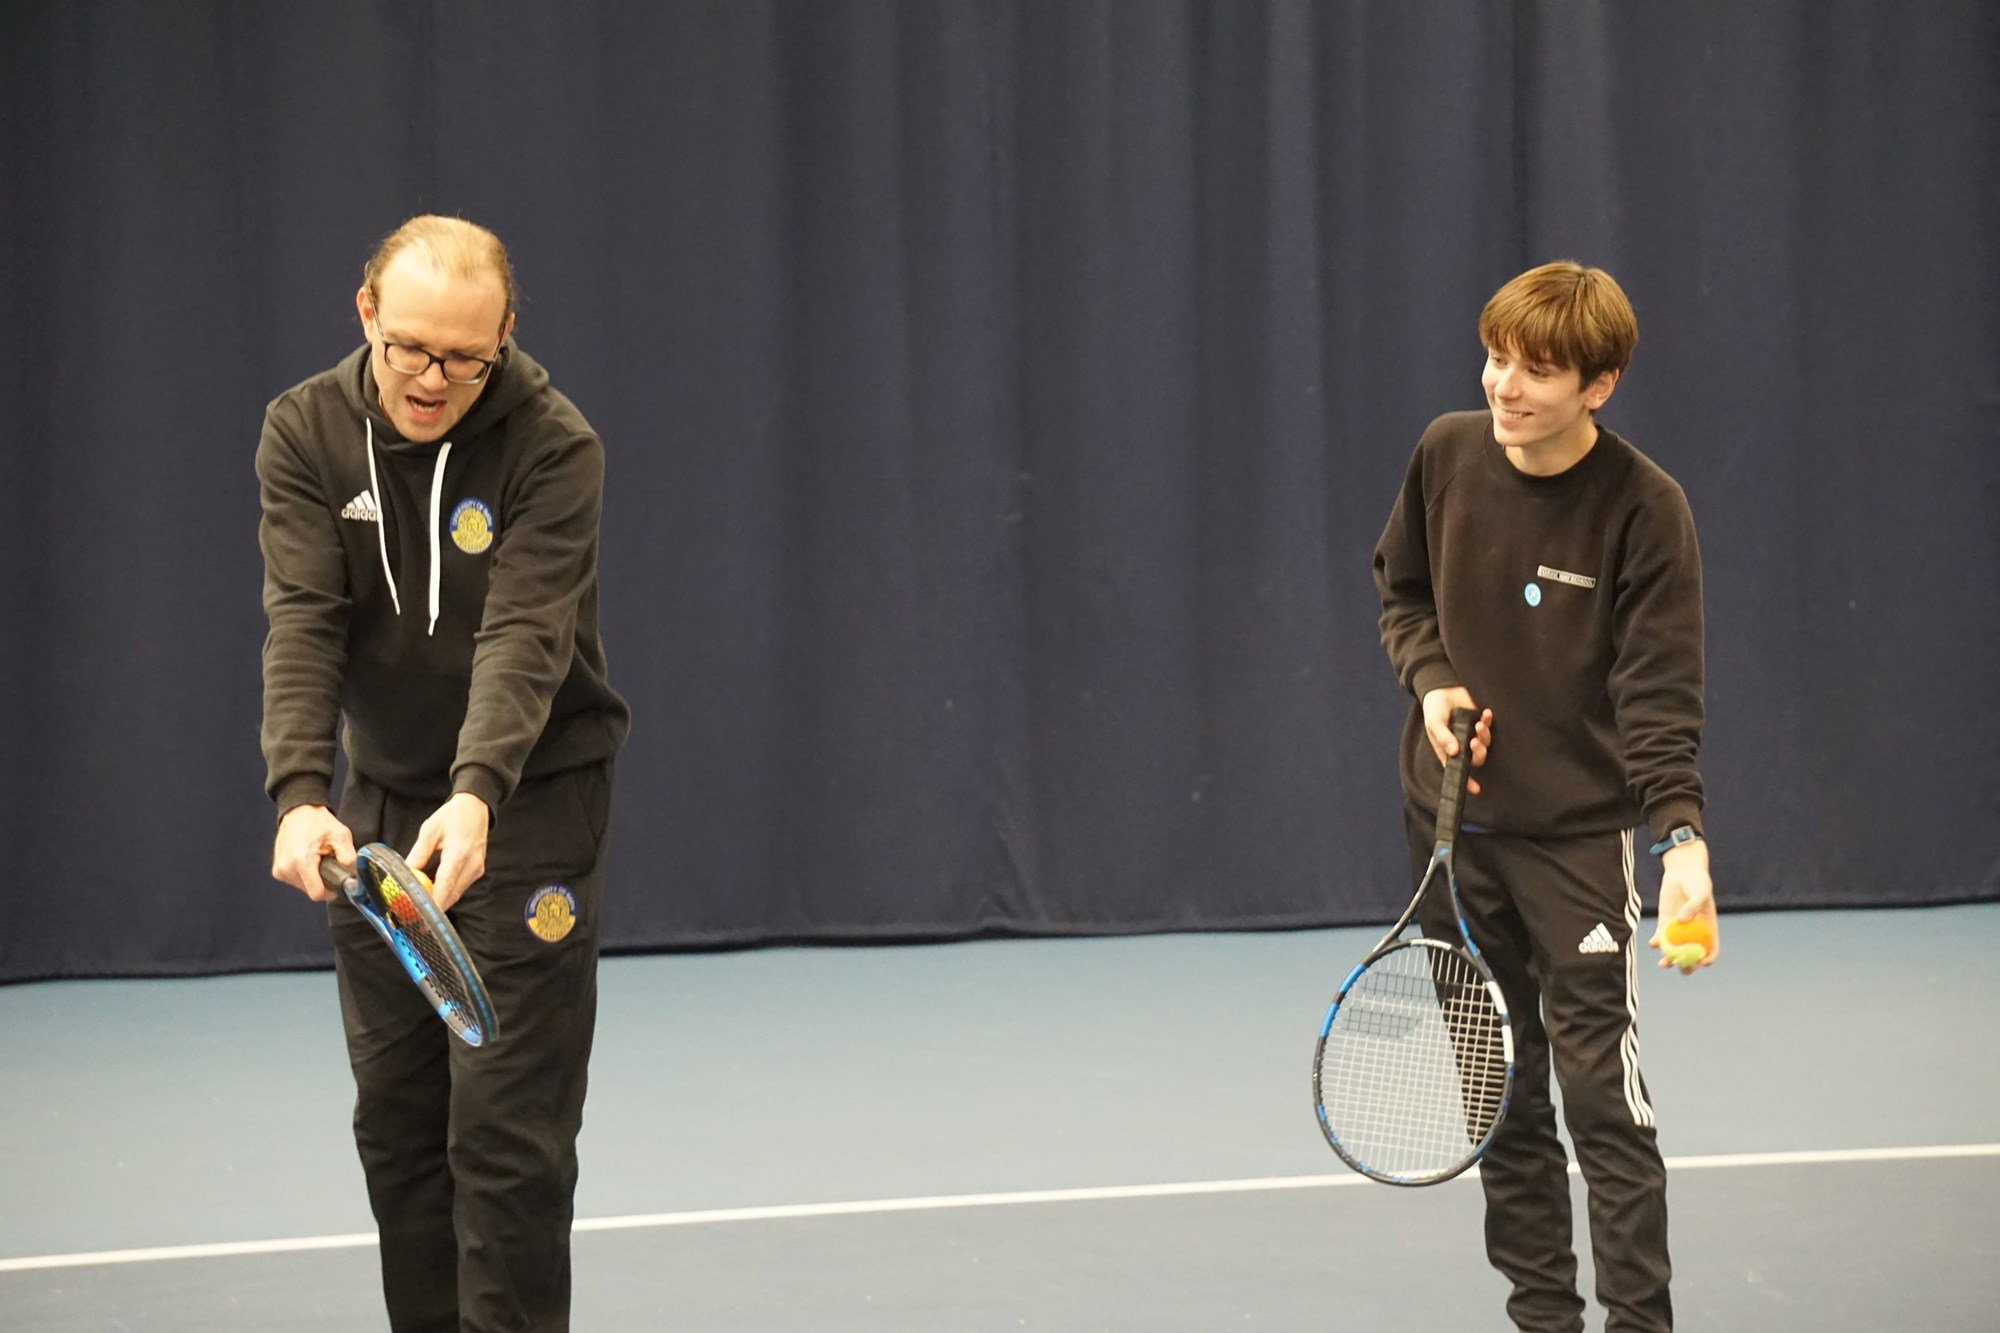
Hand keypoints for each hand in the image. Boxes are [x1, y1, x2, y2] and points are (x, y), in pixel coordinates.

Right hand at [273, 804, 356, 902]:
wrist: (299, 811)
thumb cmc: (319, 822)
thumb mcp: (341, 836)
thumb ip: (349, 860)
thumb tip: (353, 878)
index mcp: (301, 862)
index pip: (317, 894)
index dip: (331, 891)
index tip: (337, 880)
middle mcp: (286, 869)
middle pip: (311, 890)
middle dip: (323, 881)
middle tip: (327, 862)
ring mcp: (279, 870)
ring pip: (304, 887)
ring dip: (314, 877)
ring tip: (318, 859)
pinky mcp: (277, 870)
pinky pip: (296, 881)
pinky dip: (305, 874)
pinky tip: (309, 860)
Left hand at [406, 792, 491, 911]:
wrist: (476, 808)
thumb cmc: (452, 816)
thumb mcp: (430, 830)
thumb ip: (418, 853)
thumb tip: (406, 873)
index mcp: (459, 853)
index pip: (445, 885)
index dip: (432, 902)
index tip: (418, 913)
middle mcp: (472, 865)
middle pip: (452, 895)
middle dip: (433, 906)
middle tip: (414, 913)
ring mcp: (477, 869)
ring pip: (457, 893)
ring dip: (440, 900)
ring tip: (421, 904)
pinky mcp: (478, 870)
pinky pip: (461, 887)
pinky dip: (447, 892)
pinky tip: (434, 891)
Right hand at [1420, 687, 1492, 794]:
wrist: (1443, 686)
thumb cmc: (1434, 707)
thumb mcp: (1433, 722)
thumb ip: (1442, 737)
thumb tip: (1455, 752)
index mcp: (1448, 750)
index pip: (1458, 769)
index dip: (1466, 781)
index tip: (1476, 789)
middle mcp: (1462, 745)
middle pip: (1476, 758)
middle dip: (1479, 753)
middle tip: (1474, 741)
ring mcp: (1472, 733)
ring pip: (1485, 744)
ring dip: (1484, 736)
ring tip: (1478, 723)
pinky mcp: (1481, 721)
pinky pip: (1489, 727)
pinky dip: (1489, 721)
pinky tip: (1486, 713)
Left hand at [1649, 838, 1717, 972]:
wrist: (1681, 871)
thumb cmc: (1696, 881)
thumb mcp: (1699, 892)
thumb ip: (1693, 906)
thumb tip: (1682, 921)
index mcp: (1708, 929)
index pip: (1711, 948)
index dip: (1708, 958)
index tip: (1702, 963)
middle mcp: (1694, 932)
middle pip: (1692, 955)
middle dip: (1688, 966)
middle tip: (1682, 969)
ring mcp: (1679, 929)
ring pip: (1675, 949)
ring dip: (1669, 959)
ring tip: (1663, 964)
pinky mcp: (1665, 922)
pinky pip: (1661, 936)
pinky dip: (1657, 942)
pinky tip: (1653, 944)